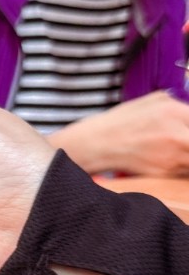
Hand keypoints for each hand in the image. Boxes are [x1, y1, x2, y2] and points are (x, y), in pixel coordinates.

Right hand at [46, 91, 188, 176]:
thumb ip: (178, 104)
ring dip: (187, 156)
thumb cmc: (120, 122)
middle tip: (183, 143)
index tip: (187, 132)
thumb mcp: (151, 101)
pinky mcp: (163, 173)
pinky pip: (185, 172)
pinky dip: (183, 167)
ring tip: (178, 151)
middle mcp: (176, 133)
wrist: (94, 146)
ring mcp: (170, 155)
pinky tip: (173, 161)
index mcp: (174, 111)